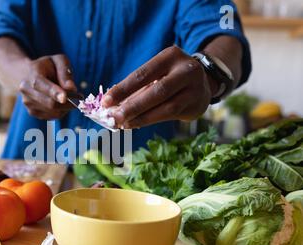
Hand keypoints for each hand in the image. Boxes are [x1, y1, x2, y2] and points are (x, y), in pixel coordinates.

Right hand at [19, 54, 76, 119]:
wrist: (29, 75)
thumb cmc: (47, 66)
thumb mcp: (58, 60)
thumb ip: (65, 72)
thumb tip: (71, 88)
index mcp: (32, 73)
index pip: (40, 85)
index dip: (53, 92)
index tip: (64, 97)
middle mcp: (26, 90)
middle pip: (49, 103)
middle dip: (69, 102)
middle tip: (80, 96)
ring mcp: (28, 103)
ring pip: (54, 112)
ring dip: (67, 106)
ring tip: (70, 96)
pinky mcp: (33, 112)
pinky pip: (53, 116)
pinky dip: (62, 110)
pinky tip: (62, 101)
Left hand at [102, 46, 217, 128]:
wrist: (203, 82)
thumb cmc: (169, 77)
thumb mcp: (155, 74)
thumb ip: (136, 88)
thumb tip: (111, 106)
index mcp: (170, 56)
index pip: (142, 74)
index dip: (123, 89)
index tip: (105, 102)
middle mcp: (186, 70)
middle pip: (156, 91)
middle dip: (132, 106)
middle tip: (113, 117)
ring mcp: (194, 88)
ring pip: (165, 106)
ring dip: (141, 117)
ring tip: (123, 124)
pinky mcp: (196, 105)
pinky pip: (170, 115)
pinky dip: (150, 120)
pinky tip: (135, 124)